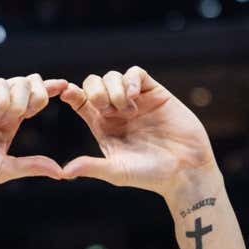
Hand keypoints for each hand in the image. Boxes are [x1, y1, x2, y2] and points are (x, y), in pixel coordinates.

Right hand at [0, 74, 66, 186]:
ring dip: (18, 102)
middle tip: (29, 114)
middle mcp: (1, 103)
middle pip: (32, 84)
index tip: (67, 88)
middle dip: (39, 96)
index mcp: (11, 119)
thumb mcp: (5, 167)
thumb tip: (61, 173)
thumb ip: (32, 166)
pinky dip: (3, 100)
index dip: (51, 90)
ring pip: (19, 82)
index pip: (36, 99)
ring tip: (0, 121)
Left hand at [60, 66, 216, 195]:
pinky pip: (136, 73)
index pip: (80, 102)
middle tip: (103, 107)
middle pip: (93, 84)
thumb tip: (63, 173)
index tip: (65, 94)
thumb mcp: (116, 172)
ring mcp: (136, 101)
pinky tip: (133, 97)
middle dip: (94, 90)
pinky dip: (130, 80)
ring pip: (113, 76)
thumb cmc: (150, 175)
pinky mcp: (155, 93)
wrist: (184, 170)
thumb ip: (91, 167)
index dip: (71, 94)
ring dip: (113, 88)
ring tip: (125, 108)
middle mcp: (117, 111)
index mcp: (103, 126)